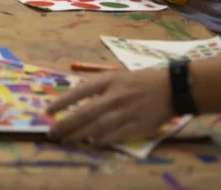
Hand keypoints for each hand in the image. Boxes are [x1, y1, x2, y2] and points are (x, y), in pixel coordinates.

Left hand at [47, 69, 172, 146]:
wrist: (172, 88)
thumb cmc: (143, 81)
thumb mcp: (118, 76)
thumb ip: (99, 86)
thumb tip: (77, 96)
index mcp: (109, 81)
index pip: (80, 91)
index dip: (62, 102)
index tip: (48, 111)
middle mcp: (115, 96)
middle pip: (85, 112)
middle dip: (66, 123)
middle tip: (51, 132)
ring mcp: (126, 111)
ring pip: (97, 126)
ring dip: (80, 134)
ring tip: (66, 140)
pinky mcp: (137, 125)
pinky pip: (116, 135)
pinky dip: (103, 140)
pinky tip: (92, 144)